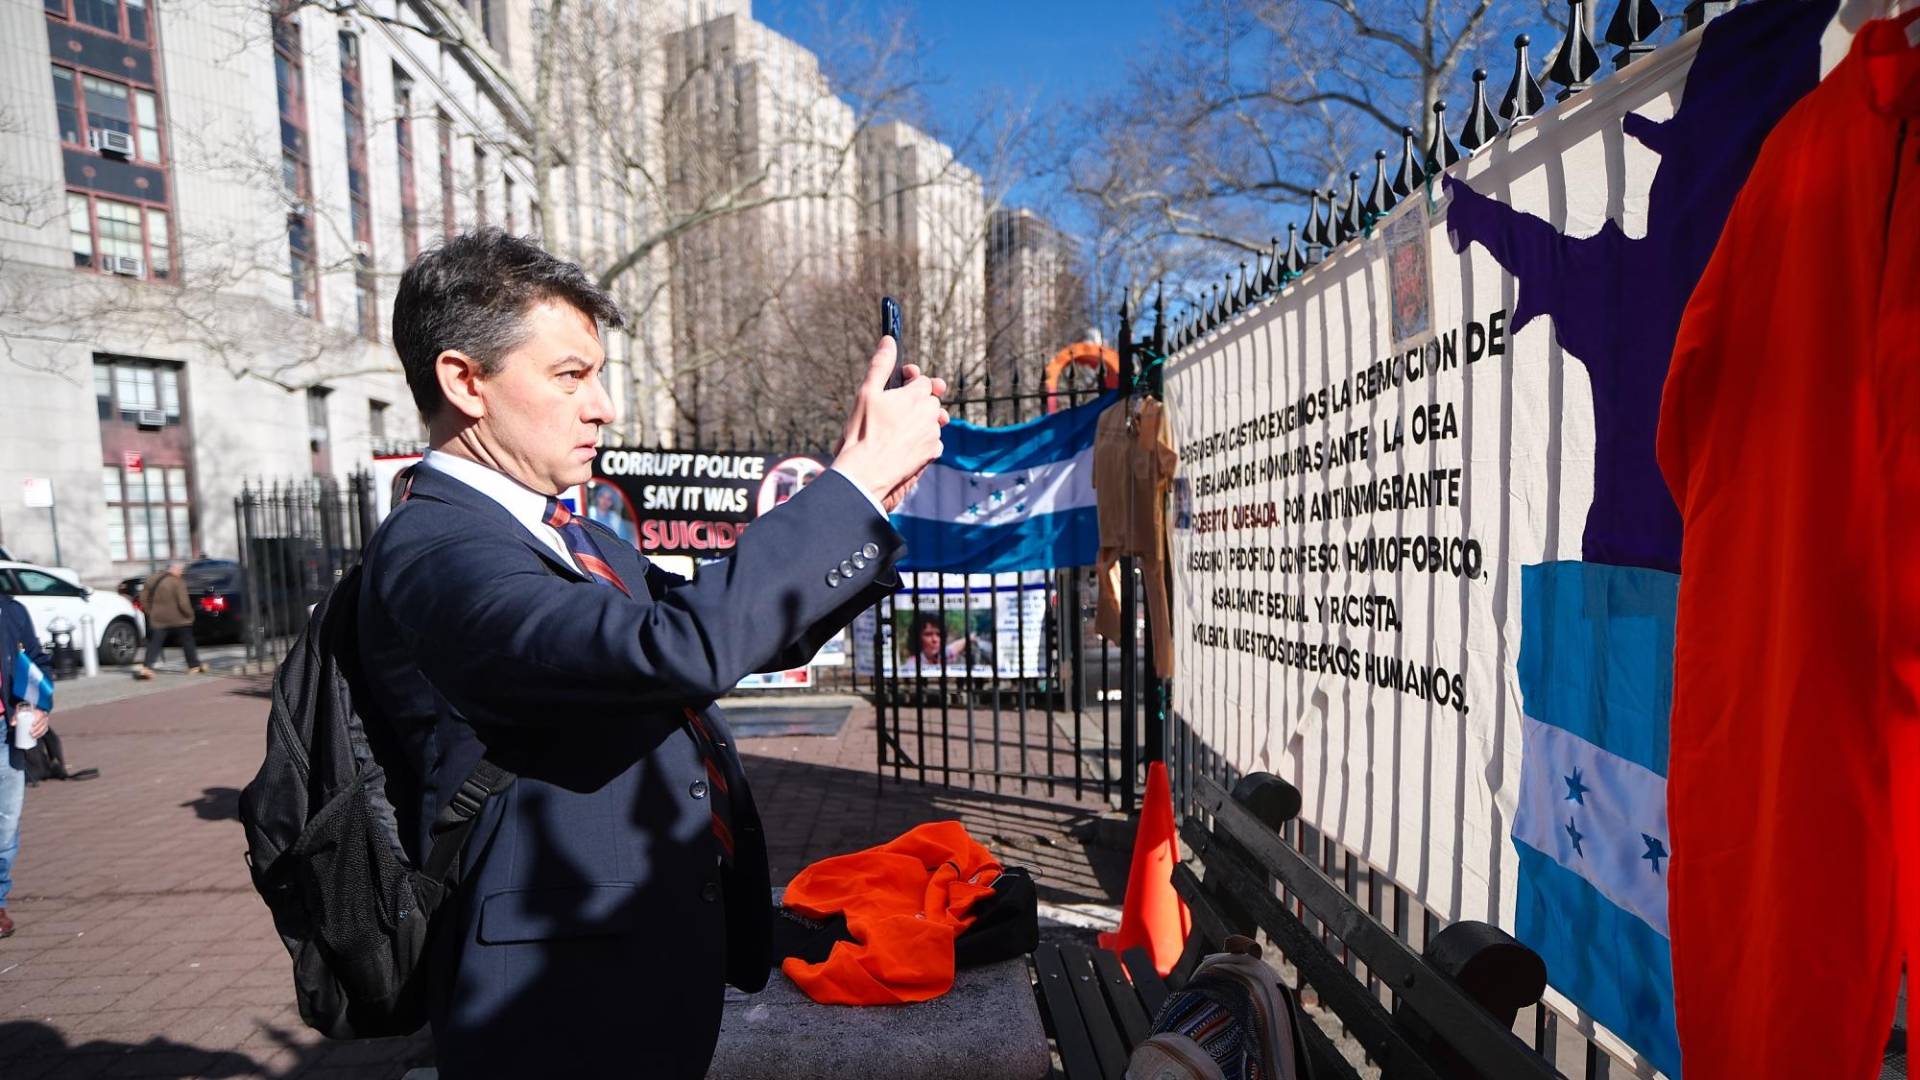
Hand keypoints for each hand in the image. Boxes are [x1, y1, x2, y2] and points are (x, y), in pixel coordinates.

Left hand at [13, 706, 47, 739]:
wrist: (33, 712)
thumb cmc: (27, 712)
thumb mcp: (21, 713)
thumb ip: (16, 717)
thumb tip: (12, 724)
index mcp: (40, 713)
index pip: (41, 717)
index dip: (38, 721)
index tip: (32, 725)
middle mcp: (44, 717)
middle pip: (42, 724)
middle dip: (37, 730)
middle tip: (30, 733)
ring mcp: (45, 722)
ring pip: (44, 728)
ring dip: (39, 733)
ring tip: (33, 737)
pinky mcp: (45, 726)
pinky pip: (45, 731)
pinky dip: (41, 734)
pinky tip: (37, 737)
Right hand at [832, 337, 948, 508]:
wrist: (867, 472)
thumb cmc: (863, 432)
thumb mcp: (866, 393)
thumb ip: (880, 365)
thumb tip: (889, 340)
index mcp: (916, 395)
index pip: (923, 380)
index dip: (911, 380)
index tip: (901, 383)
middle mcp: (930, 413)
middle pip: (930, 400)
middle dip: (917, 401)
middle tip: (896, 408)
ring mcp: (933, 434)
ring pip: (932, 420)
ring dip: (920, 420)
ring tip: (898, 427)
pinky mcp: (932, 453)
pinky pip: (933, 441)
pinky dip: (923, 439)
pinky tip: (904, 444)